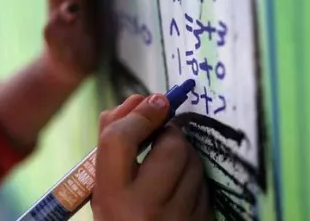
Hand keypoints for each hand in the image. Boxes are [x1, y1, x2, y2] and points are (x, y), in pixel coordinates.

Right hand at [92, 95, 210, 220]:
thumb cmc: (119, 215)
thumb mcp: (104, 184)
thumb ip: (113, 139)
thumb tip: (142, 100)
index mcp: (112, 197)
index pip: (120, 141)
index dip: (138, 115)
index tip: (156, 100)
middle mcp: (145, 209)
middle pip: (170, 145)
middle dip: (168, 133)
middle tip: (160, 137)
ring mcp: (180, 218)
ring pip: (194, 160)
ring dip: (183, 154)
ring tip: (166, 168)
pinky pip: (205, 182)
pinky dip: (193, 176)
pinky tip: (179, 188)